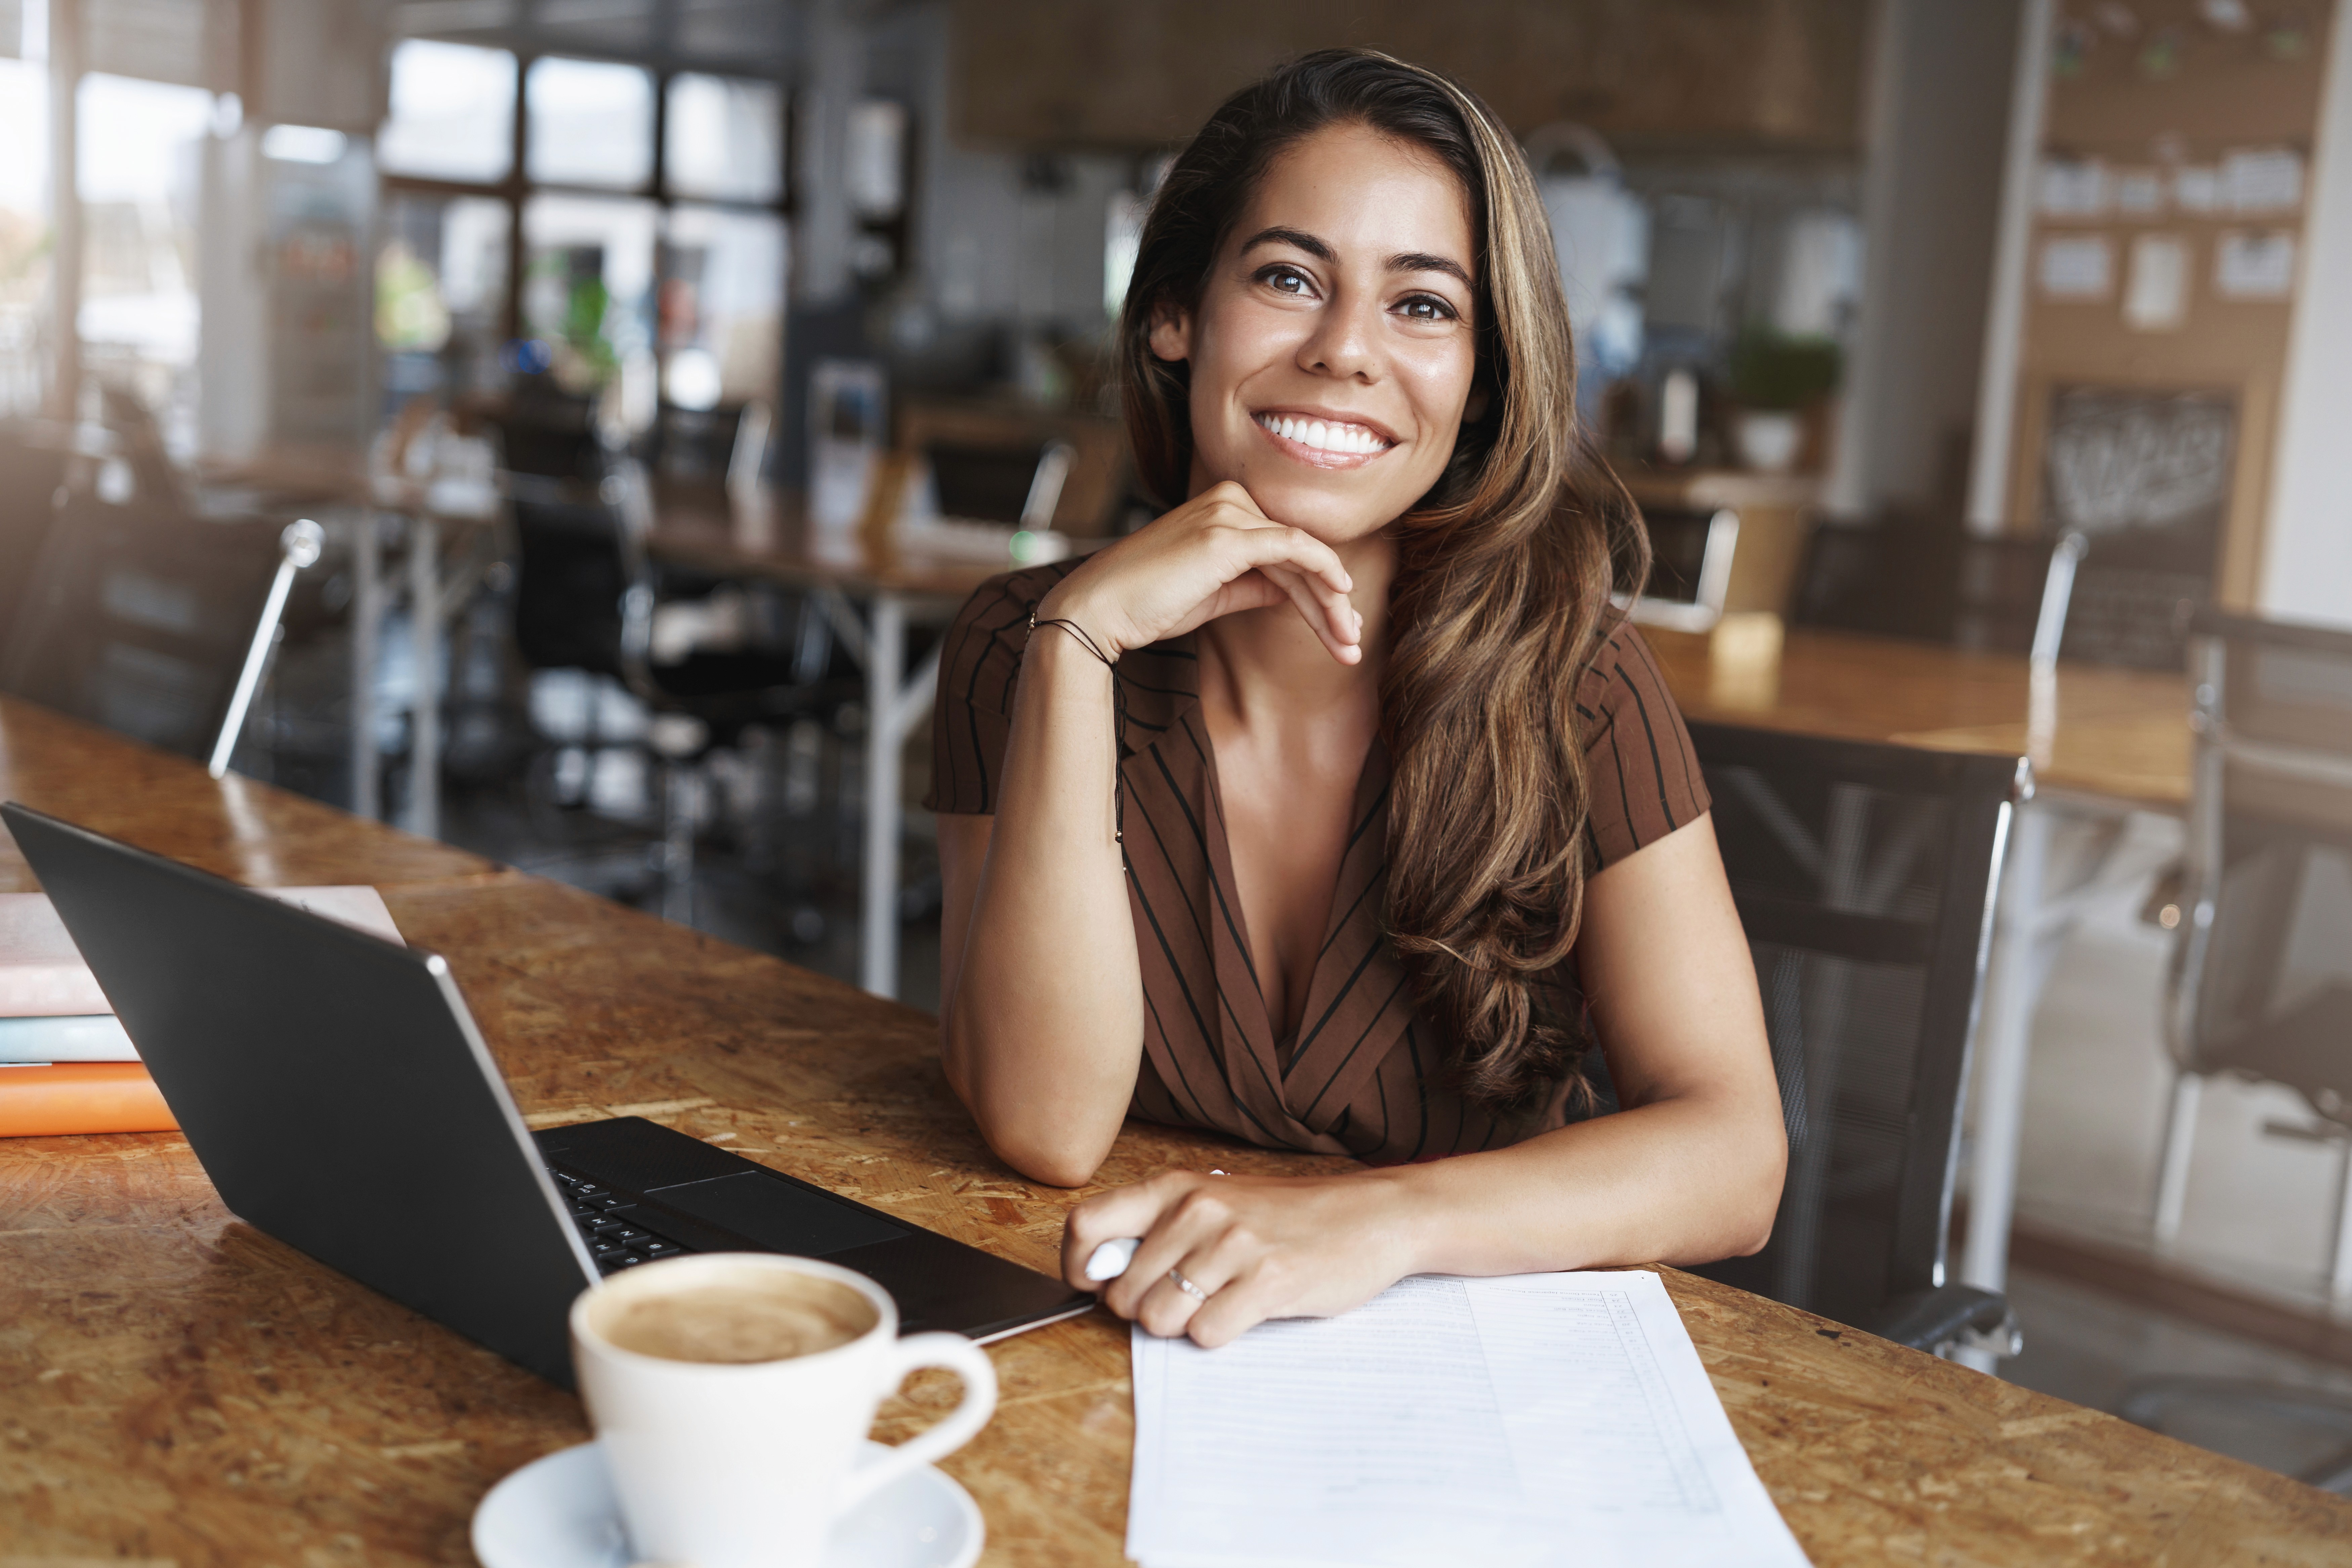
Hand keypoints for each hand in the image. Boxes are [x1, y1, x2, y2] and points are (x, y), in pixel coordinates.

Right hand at [1035, 481, 1363, 663]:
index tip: (1340, 628)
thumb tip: (1292, 592)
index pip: (1285, 550)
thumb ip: (1254, 585)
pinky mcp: (1226, 536)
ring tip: (1348, 642)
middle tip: (1352, 642)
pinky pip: (1291, 548)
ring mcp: (1227, 514)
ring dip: (1330, 601)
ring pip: (1300, 555)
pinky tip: (1341, 596)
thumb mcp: (1214, 594)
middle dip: (1331, 601)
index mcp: (1223, 508)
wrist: (1099, 610)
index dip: (1318, 590)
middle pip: (1298, 553)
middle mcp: (1228, 500)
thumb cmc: (1148, 603)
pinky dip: (1321, 570)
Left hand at [1061, 1169, 1419, 1346]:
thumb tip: (1103, 1274)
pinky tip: (1245, 1312)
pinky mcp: (1267, 1281)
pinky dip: (1218, 1336)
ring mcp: (1232, 1244)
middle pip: (1120, 1292)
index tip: (1098, 1286)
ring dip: (1181, 1326)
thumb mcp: (1216, 1200)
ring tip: (1218, 1303)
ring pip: (1157, 1318)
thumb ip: (1159, 1228)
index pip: (1085, 1225)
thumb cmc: (1289, 1216)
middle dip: (1143, 1310)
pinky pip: (1205, 1335)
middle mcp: (1197, 1209)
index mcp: (1176, 1186)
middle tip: (1184, 1299)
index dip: (1078, 1268)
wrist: (1373, 1215)